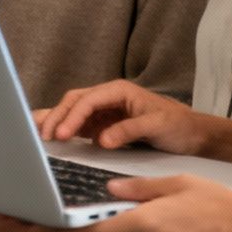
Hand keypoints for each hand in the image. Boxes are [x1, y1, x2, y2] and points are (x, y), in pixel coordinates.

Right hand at [39, 79, 201, 153]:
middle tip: (44, 137)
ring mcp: (105, 111)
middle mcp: (108, 97)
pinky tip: (52, 136)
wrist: (192, 134)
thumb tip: (101, 140)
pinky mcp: (104, 125)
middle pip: (74, 102)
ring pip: (73, 111)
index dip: (72, 116)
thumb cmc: (178, 125)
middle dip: (57, 117)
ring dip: (56, 122)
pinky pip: (79, 125)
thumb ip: (128, 131)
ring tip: (39, 134)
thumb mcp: (157, 126)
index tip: (61, 135)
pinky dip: (64, 129)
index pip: (87, 100)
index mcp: (119, 90)